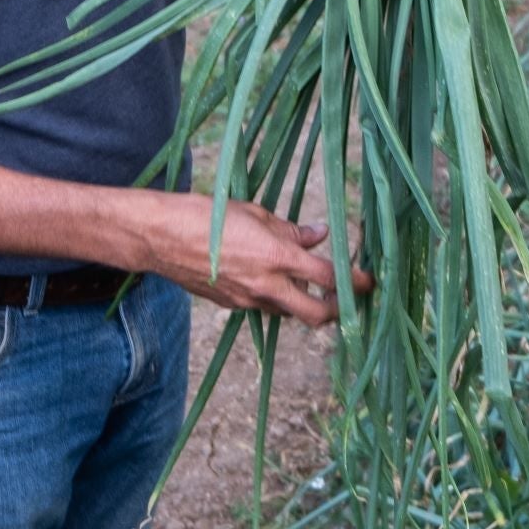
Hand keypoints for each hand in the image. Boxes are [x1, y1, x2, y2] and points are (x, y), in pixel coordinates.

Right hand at [135, 194, 371, 329]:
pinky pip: (262, 308)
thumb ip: (291, 229)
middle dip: (337, 311)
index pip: (329, 278)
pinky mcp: (230, 306)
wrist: (160, 237)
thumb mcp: (254, 214)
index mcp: (277, 256)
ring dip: (303, 304)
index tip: (368, 282)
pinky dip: (273, 298)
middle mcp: (266, 285)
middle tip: (345, 299)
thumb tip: (320, 234)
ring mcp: (247, 301)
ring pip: (289, 313)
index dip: (354, 282)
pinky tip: (267, 280)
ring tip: (307, 286)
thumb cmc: (206, 216)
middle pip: (316, 315)